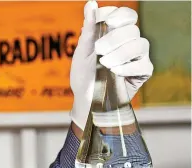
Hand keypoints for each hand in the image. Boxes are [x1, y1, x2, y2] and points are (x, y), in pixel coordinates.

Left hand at [70, 1, 153, 129]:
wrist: (86, 100)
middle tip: (99, 50)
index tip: (104, 21)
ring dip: (120, 53)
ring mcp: (137, 56)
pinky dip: (127, 67)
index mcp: (113, 33)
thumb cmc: (83, 75)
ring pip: (140, 44)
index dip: (115, 14)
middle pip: (132, 28)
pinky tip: (114, 72)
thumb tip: (91, 3)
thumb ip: (88, 28)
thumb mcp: (82, 51)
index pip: (124, 14)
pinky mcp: (142, 71)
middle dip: (114, 38)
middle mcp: (128, 42)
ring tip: (105, 64)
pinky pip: (142, 64)